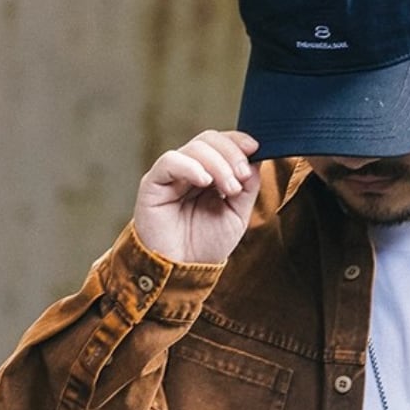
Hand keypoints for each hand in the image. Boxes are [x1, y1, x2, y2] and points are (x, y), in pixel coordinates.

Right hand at [133, 130, 261, 264]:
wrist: (182, 269)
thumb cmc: (206, 245)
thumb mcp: (237, 215)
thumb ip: (247, 188)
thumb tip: (256, 158)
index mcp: (209, 174)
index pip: (222, 144)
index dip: (238, 141)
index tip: (256, 148)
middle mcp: (190, 170)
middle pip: (209, 140)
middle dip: (231, 154)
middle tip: (242, 175)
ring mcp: (171, 175)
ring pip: (194, 148)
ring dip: (218, 164)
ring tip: (229, 189)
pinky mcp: (153, 183)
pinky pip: (170, 161)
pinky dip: (191, 166)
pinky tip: (204, 181)